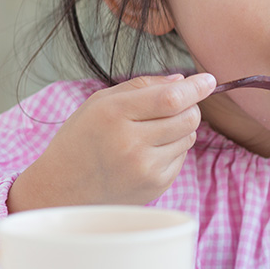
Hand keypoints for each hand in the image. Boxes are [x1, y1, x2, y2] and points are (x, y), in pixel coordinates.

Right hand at [8, 73, 215, 211]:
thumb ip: (141, 86)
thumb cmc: (80, 139)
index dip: (196, 87)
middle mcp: (131, 142)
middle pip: (188, 117)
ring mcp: (144, 167)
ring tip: (152, 132)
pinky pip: (181, 157)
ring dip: (180, 128)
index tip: (209, 80)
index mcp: (114, 114)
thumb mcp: (99, 103)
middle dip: (190, 107)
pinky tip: (147, 152)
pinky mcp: (155, 185)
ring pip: (189, 136)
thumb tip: (182, 81)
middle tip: (174, 106)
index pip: (171, 98)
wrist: (60, 189)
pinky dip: (172, 149)